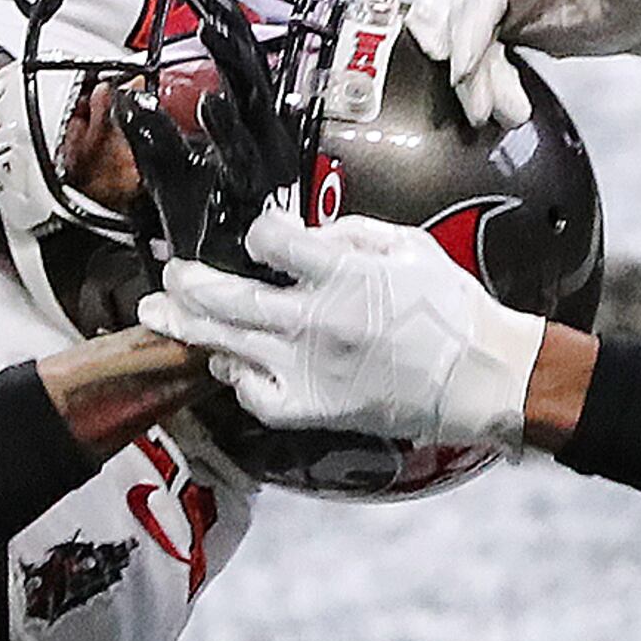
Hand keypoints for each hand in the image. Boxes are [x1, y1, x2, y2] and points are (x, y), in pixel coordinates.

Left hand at [141, 205, 545, 447]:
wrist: (480, 377)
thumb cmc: (450, 309)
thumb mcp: (407, 246)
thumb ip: (349, 233)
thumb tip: (304, 232)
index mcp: (340, 272)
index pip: (267, 241)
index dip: (258, 235)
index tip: (260, 238)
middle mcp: (314, 319)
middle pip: (228, 296)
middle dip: (190, 282)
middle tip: (171, 275)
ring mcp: (307, 367)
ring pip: (228, 344)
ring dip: (187, 327)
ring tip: (160, 314)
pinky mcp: (314, 408)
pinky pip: (257, 396)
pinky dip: (237, 379)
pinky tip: (227, 363)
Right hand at [406, 0, 640, 130]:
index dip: (468, 30)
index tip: (464, 72)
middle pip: (463, 14)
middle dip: (470, 68)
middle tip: (484, 114)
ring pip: (459, 35)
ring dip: (472, 81)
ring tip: (510, 116)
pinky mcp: (495, 18)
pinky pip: (468, 48)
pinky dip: (477, 79)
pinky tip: (499, 106)